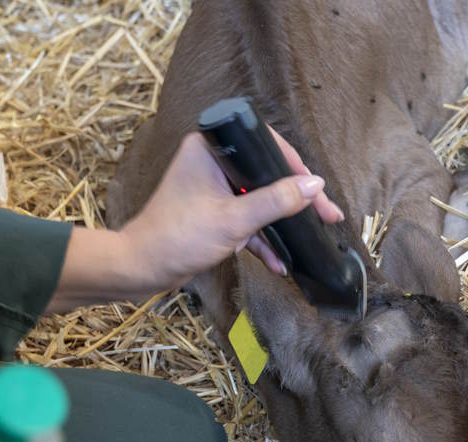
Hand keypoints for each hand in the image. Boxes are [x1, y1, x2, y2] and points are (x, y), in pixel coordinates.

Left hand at [46, 128, 343, 311]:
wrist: (140, 269)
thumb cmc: (177, 238)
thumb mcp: (234, 221)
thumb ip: (276, 201)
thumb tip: (315, 185)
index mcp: (210, 149)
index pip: (264, 146)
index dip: (296, 167)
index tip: (317, 189)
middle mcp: (212, 162)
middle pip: (266, 174)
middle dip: (296, 200)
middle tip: (327, 214)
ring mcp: (213, 187)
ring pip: (259, 199)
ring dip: (281, 223)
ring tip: (310, 238)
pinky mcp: (213, 211)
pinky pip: (246, 218)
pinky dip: (262, 238)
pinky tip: (279, 262)